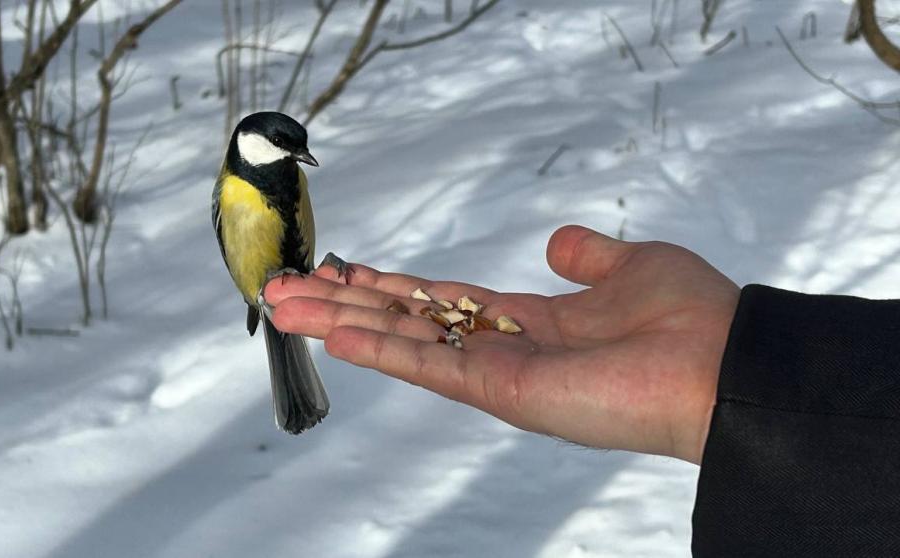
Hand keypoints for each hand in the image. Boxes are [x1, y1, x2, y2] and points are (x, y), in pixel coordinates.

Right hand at [264, 226, 739, 463]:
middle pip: (404, 321)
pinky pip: (429, 367)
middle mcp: (500, 351)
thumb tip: (557, 242)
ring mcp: (496, 375)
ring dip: (340, 322)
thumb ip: (585, 256)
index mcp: (526, 323)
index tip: (340, 270)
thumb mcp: (628, 265)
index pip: (438, 302)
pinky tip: (334, 331)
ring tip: (283, 305)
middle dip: (342, 303)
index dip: (387, 286)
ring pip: (401, 343)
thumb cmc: (687, 314)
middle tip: (281, 289)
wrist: (722, 360)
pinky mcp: (502, 390)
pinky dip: (380, 348)